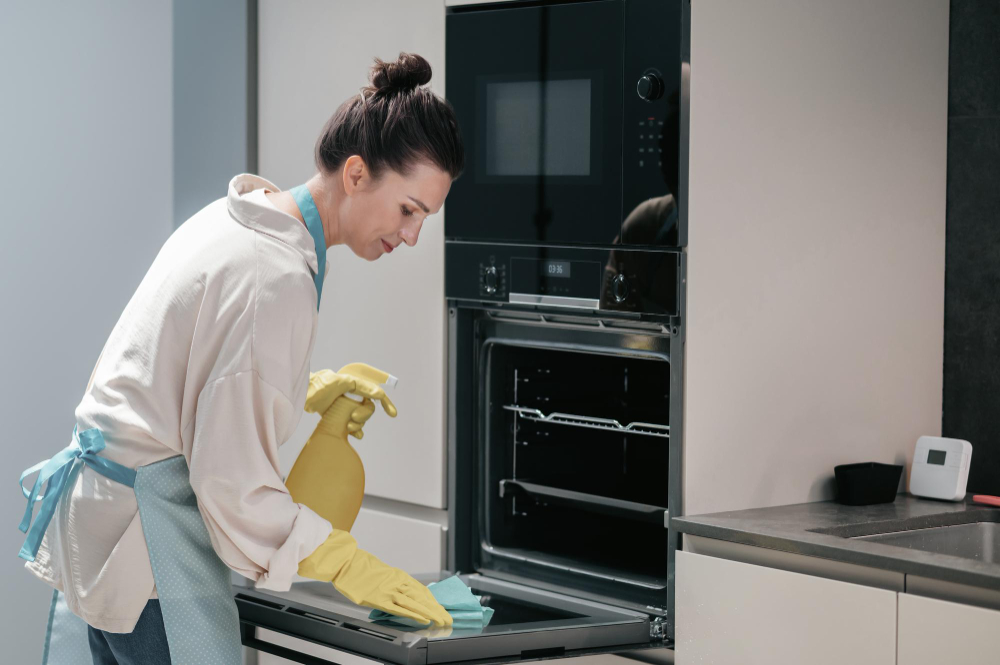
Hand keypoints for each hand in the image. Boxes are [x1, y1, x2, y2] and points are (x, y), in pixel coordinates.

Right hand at [299, 530, 451, 626]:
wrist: (347, 562)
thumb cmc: (361, 566)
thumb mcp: (382, 572)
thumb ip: (394, 582)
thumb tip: (403, 592)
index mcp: (399, 576)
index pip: (422, 591)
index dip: (433, 601)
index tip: (442, 609)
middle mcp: (398, 582)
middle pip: (422, 597)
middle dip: (436, 609)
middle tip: (447, 619)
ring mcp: (389, 590)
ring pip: (415, 603)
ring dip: (430, 613)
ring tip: (441, 620)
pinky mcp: (380, 598)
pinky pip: (400, 608)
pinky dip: (413, 614)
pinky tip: (423, 619)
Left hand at [306, 369, 395, 438]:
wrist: (300, 396)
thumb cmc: (317, 386)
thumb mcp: (340, 382)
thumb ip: (360, 386)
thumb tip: (379, 394)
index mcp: (354, 385)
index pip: (375, 394)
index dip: (386, 403)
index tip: (392, 414)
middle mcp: (351, 396)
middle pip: (368, 409)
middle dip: (364, 416)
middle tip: (353, 417)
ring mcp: (344, 407)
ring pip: (360, 419)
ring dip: (358, 425)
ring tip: (348, 427)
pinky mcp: (337, 417)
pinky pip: (351, 426)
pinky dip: (355, 431)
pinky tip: (354, 435)